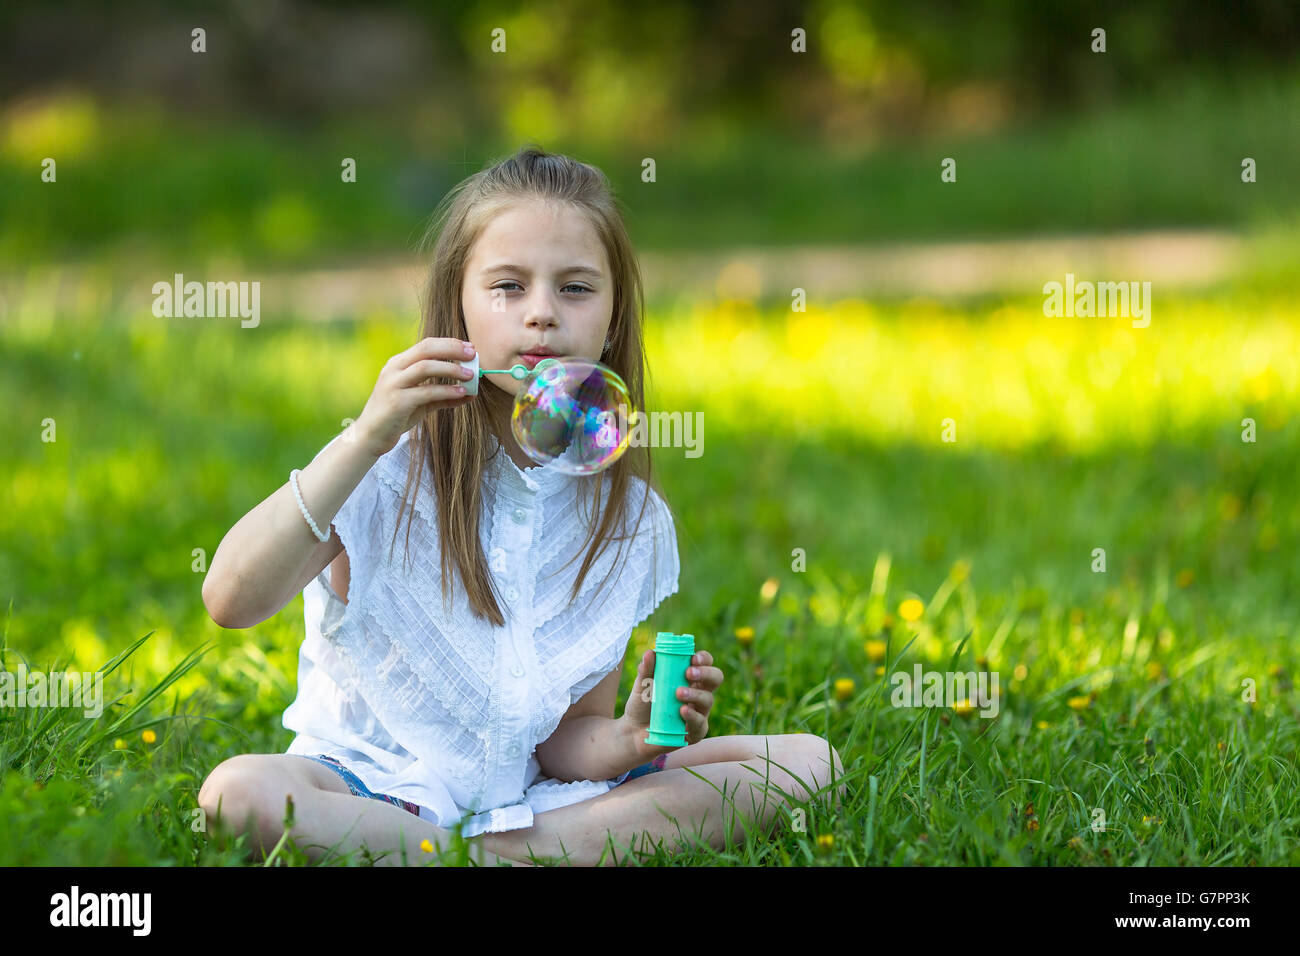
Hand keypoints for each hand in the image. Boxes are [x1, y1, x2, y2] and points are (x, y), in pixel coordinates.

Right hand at [354, 337, 477, 458]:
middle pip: (426, 349)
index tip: (470, 348)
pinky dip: (446, 391)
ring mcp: (393, 384)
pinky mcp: (397, 402)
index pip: (426, 345)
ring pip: (426, 367)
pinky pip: (425, 392)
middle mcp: (394, 369)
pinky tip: (461, 394)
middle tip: (473, 355)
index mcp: (399, 363)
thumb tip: (470, 394)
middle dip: (452, 349)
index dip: (450, 344)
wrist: (371, 436)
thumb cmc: (396, 416)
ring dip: (451, 369)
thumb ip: (442, 396)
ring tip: (471, 376)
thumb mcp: (421, 403)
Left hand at [621, 648, 723, 760]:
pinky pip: (700, 723)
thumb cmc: (641, 704)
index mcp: (689, 678)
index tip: (693, 659)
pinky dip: (692, 715)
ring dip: (695, 694)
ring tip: (678, 693)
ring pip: (708, 700)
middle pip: (716, 678)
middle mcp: (698, 692)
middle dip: (706, 673)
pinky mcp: (695, 731)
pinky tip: (682, 710)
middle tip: (688, 673)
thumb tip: (650, 652)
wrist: (632, 732)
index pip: (705, 663)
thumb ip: (646, 669)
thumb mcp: (642, 685)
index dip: (704, 658)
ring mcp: (699, 712)